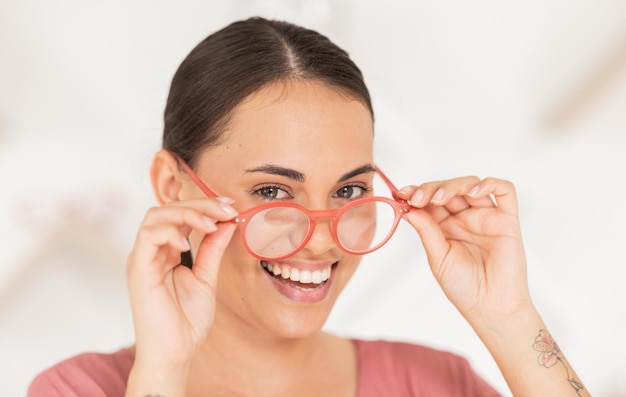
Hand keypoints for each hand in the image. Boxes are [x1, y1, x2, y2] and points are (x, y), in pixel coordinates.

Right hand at [126, 198, 236, 367]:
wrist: (175, 351)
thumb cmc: (187, 321)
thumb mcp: (207, 277)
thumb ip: (213, 249)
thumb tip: (228, 222)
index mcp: (167, 251)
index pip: (180, 215)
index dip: (204, 205)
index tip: (229, 206)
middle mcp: (152, 251)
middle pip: (168, 209)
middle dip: (199, 204)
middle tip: (225, 208)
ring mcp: (143, 258)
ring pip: (155, 217)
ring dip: (185, 213)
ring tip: (210, 223)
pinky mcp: (138, 270)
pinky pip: (147, 238)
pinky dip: (168, 233)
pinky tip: (186, 242)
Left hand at [398, 177, 531, 324]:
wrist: (491, 308)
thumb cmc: (464, 287)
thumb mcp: (438, 257)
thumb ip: (426, 230)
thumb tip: (407, 207)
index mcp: (445, 227)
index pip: (430, 201)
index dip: (416, 193)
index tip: (400, 194)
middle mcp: (465, 218)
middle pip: (448, 188)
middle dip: (430, 188)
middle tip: (416, 198)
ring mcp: (486, 217)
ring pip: (471, 185)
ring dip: (453, 185)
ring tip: (438, 198)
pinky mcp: (507, 220)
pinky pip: (505, 191)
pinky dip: (489, 183)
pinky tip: (474, 191)